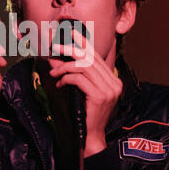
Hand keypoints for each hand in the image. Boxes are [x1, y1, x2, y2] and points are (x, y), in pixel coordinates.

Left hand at [49, 29, 122, 156]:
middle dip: (71, 50)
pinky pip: (80, 79)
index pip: (97, 56)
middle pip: (90, 58)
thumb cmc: (85, 114)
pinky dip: (67, 78)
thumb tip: (57, 59)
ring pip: (84, 66)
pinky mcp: (100, 96)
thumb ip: (75, 74)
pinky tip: (60, 84)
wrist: (91, 137)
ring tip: (54, 73)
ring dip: (65, 67)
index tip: (72, 32)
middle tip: (55, 47)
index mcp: (113, 80)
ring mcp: (109, 90)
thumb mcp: (82, 91)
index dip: (84, 43)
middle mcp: (114, 83)